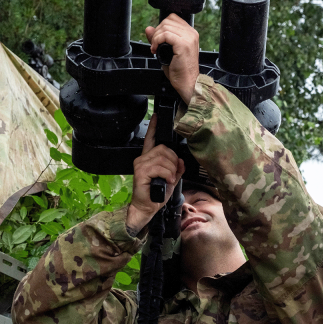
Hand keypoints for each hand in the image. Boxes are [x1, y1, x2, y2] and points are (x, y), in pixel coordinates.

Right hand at [126, 115, 184, 231]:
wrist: (148, 207)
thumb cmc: (156, 194)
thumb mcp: (171, 179)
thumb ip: (177, 168)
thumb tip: (182, 161)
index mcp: (149, 158)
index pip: (151, 139)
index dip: (153, 127)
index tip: (156, 116)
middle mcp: (143, 158)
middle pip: (164, 149)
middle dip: (174, 161)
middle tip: (173, 173)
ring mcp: (140, 164)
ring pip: (163, 158)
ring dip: (171, 169)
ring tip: (169, 178)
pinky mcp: (140, 172)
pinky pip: (160, 167)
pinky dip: (167, 174)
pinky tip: (167, 180)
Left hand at [145, 14, 199, 104]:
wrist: (188, 83)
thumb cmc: (180, 70)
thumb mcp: (167, 51)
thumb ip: (158, 38)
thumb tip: (148, 28)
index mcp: (191, 33)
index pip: (173, 18)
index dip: (161, 26)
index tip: (157, 39)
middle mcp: (192, 33)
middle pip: (167, 21)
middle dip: (157, 32)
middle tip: (154, 45)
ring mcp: (189, 38)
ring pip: (165, 26)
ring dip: (155, 37)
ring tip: (155, 49)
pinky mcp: (183, 44)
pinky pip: (165, 34)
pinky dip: (156, 41)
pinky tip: (155, 50)